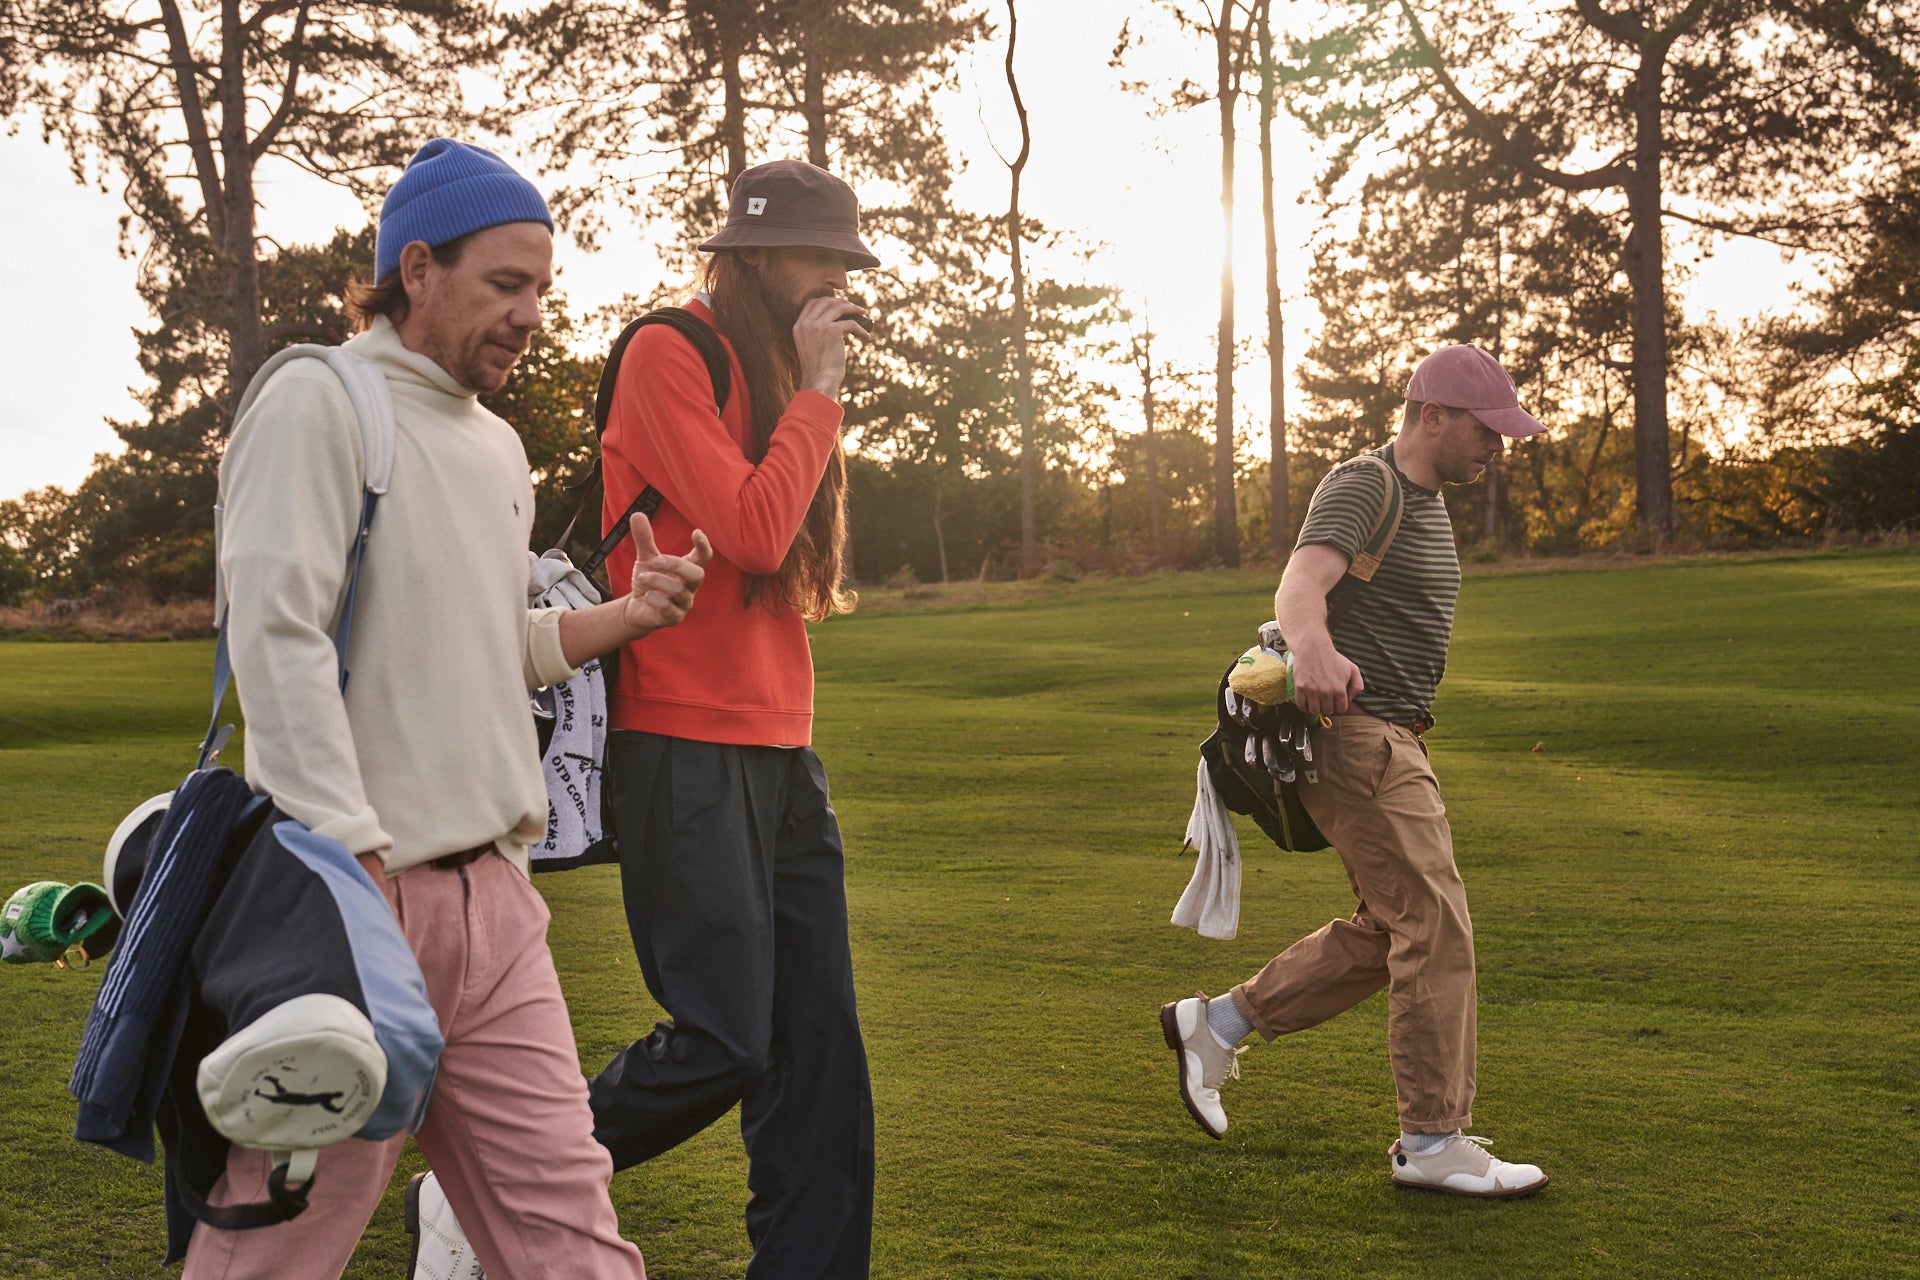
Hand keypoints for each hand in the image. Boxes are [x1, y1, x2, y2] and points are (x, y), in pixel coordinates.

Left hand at [621, 512, 713, 636]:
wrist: (638, 608)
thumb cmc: (649, 581)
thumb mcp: (645, 558)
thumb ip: (644, 538)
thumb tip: (636, 514)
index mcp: (688, 569)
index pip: (704, 557)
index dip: (703, 546)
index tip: (696, 532)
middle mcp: (690, 586)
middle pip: (697, 574)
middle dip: (675, 565)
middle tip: (655, 560)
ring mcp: (684, 603)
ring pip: (678, 590)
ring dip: (657, 580)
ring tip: (641, 577)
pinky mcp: (674, 617)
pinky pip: (667, 607)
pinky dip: (654, 598)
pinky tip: (645, 596)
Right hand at [793, 296, 867, 398]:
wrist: (819, 381)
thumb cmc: (818, 370)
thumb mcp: (811, 347)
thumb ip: (817, 332)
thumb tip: (838, 322)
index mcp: (799, 326)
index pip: (812, 303)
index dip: (826, 301)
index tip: (838, 304)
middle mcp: (806, 323)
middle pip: (825, 301)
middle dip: (841, 301)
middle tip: (853, 307)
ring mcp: (818, 326)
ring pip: (839, 307)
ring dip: (853, 308)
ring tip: (862, 313)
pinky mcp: (832, 331)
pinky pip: (851, 323)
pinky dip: (861, 328)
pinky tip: (865, 335)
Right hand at [1288, 642, 1363, 716]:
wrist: (1313, 648)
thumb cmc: (1333, 658)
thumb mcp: (1352, 669)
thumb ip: (1358, 685)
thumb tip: (1351, 698)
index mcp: (1339, 689)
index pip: (1341, 709)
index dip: (1339, 706)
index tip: (1335, 701)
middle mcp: (1326, 692)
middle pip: (1328, 711)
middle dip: (1328, 707)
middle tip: (1325, 700)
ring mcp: (1312, 691)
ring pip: (1314, 711)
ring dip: (1316, 708)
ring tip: (1316, 701)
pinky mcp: (1300, 688)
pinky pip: (1301, 705)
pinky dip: (1304, 706)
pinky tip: (1307, 701)